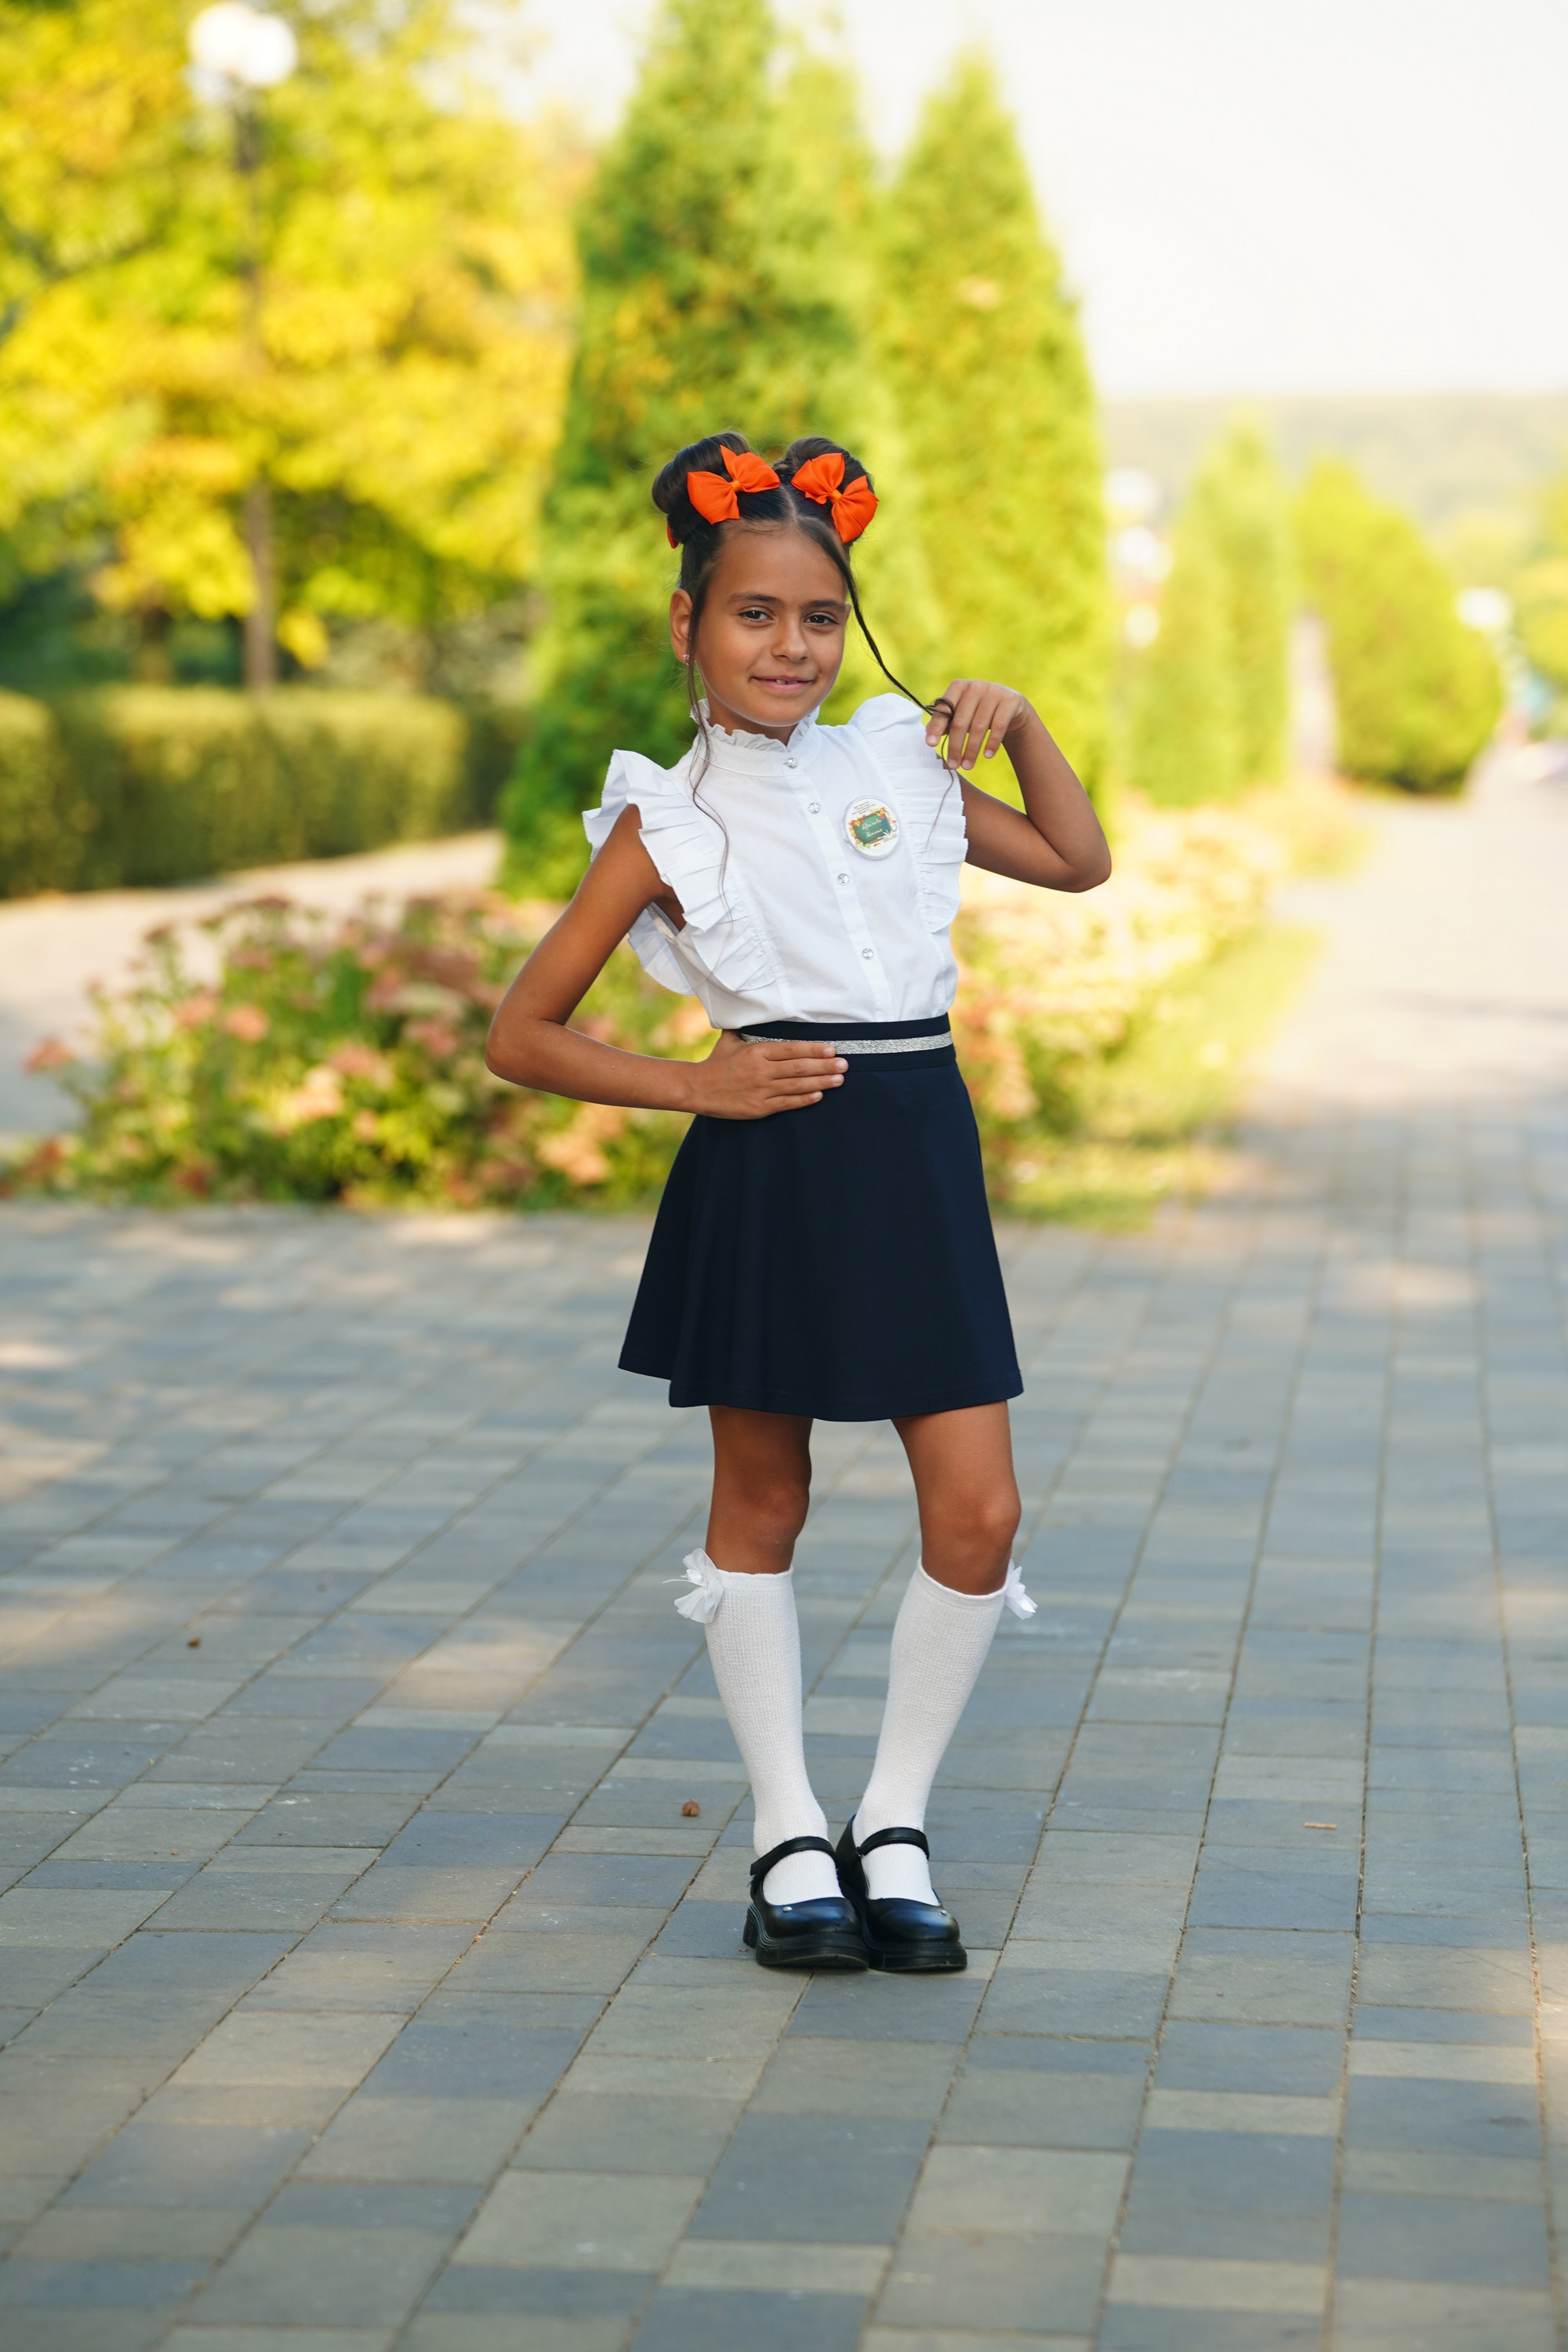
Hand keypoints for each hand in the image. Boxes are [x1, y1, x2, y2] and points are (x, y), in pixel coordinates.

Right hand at [686, 1030, 845, 1119]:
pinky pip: (787, 1103)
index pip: (792, 1049)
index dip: (814, 1049)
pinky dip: (804, 1099)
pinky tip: (819, 1095)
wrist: (696, 1088)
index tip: (831, 1048)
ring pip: (797, 1085)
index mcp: (756, 1051)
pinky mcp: (759, 1108)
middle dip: (825, 1066)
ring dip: (821, 1082)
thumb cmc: (716, 1063)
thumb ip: (746, 1028)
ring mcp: (761, 1090)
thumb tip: (756, 1008)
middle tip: (844, 1064)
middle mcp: (761, 1071)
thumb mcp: (730, 1040)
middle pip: (799, 1067)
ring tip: (839, 1080)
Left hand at [925, 679, 1030, 771]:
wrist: (1010, 705)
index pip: (944, 708)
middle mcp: (975, 686)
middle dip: (955, 746)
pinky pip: (998, 726)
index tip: (931, 744)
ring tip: (967, 765)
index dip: (936, 727)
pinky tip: (987, 755)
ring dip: (972, 750)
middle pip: (960, 721)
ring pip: (979, 727)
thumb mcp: (961, 713)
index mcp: (959, 687)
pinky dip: (991, 743)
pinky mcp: (1010, 701)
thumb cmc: (978, 710)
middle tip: (953, 764)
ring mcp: (994, 692)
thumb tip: (929, 737)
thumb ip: (945, 722)